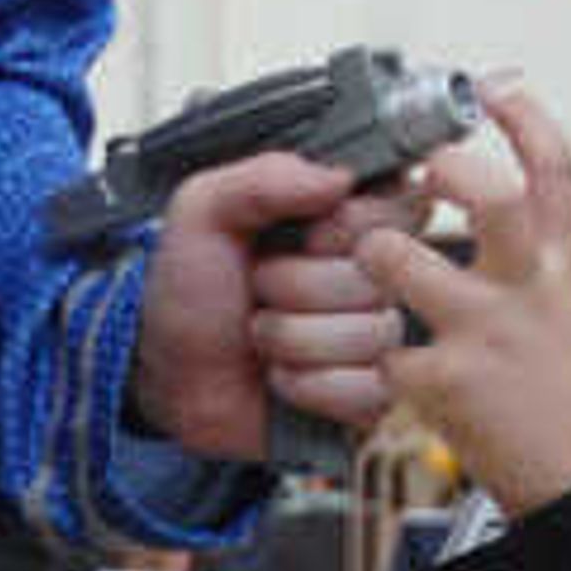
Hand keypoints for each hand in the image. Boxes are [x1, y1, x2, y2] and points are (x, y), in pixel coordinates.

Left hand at [126, 146, 411, 460]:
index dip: (345, 226)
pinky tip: (281, 375)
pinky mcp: (371, 394)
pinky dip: (307, 385)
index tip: (304, 236)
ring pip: (370, 333)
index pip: (399, 205)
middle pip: (380, 274)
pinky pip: (368, 389)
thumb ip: (264, 177)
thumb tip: (339, 176)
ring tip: (261, 333)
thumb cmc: (191, 296)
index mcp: (341, 219)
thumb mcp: (205, 213)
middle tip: (259, 286)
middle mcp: (368, 276)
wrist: (172, 377)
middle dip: (297, 285)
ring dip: (293, 338)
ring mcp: (375, 338)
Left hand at [359, 87, 570, 517]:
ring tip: (364, 252)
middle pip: (482, 197)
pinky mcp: (440, 385)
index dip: (527, 119)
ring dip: (372, 249)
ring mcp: (479, 336)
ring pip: (403, 261)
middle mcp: (526, 294)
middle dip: (440, 168)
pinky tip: (356, 347)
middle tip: (414, 170)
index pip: (557, 172)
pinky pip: (378, 348)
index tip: (497, 92)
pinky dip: (360, 347)